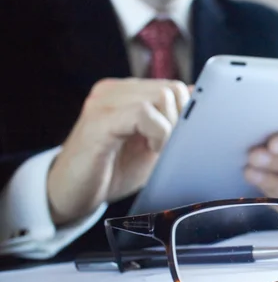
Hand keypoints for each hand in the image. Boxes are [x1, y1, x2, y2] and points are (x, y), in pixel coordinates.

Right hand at [47, 78, 191, 225]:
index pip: (173, 86)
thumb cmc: (112, 172)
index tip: (188, 137)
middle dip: (181, 120)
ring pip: (161, 96)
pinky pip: (143, 112)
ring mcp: (104, 101)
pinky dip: (158, 132)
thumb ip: (172, 126)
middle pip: (171, 88)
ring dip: (170, 127)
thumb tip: (203, 111)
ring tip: (159, 149)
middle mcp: (114, 90)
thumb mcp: (151, 146)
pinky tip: (152, 150)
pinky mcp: (99, 119)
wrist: (69, 195)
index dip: (188, 112)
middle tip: (169, 146)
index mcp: (127, 92)